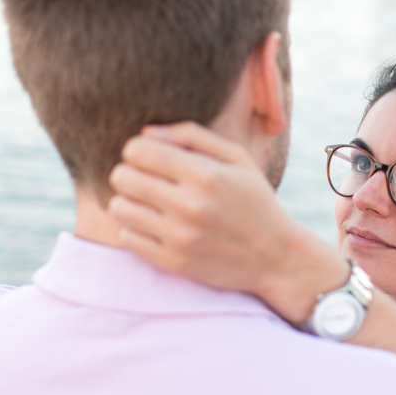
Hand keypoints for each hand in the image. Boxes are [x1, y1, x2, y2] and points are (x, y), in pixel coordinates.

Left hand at [108, 122, 347, 322]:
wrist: (276, 257)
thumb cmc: (255, 200)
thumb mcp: (238, 158)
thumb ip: (193, 136)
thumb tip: (147, 132)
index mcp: (206, 174)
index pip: (138, 150)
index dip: (138, 149)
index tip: (150, 157)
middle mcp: (190, 205)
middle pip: (122, 176)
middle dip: (129, 172)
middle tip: (146, 179)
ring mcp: (180, 236)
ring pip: (119, 207)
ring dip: (128, 201)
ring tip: (148, 202)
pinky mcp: (173, 262)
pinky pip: (127, 237)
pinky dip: (135, 228)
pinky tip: (154, 225)